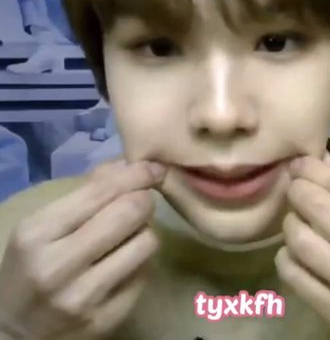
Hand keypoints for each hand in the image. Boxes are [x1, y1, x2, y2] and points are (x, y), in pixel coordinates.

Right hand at [0, 159, 165, 339]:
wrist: (17, 332)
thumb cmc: (32, 265)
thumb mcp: (44, 224)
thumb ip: (87, 191)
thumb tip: (129, 165)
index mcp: (38, 233)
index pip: (102, 192)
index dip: (136, 174)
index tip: (153, 168)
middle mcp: (58, 266)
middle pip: (130, 213)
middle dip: (144, 199)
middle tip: (141, 201)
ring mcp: (84, 297)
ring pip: (147, 242)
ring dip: (145, 230)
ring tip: (130, 233)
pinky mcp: (108, 319)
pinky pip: (146, 271)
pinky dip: (141, 259)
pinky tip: (125, 260)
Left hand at [275, 154, 329, 339]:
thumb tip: (317, 160)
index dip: (313, 169)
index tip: (298, 163)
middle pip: (319, 209)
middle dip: (298, 190)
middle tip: (295, 188)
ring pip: (301, 242)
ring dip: (291, 223)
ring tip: (297, 219)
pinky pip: (293, 274)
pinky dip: (287, 255)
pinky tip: (296, 250)